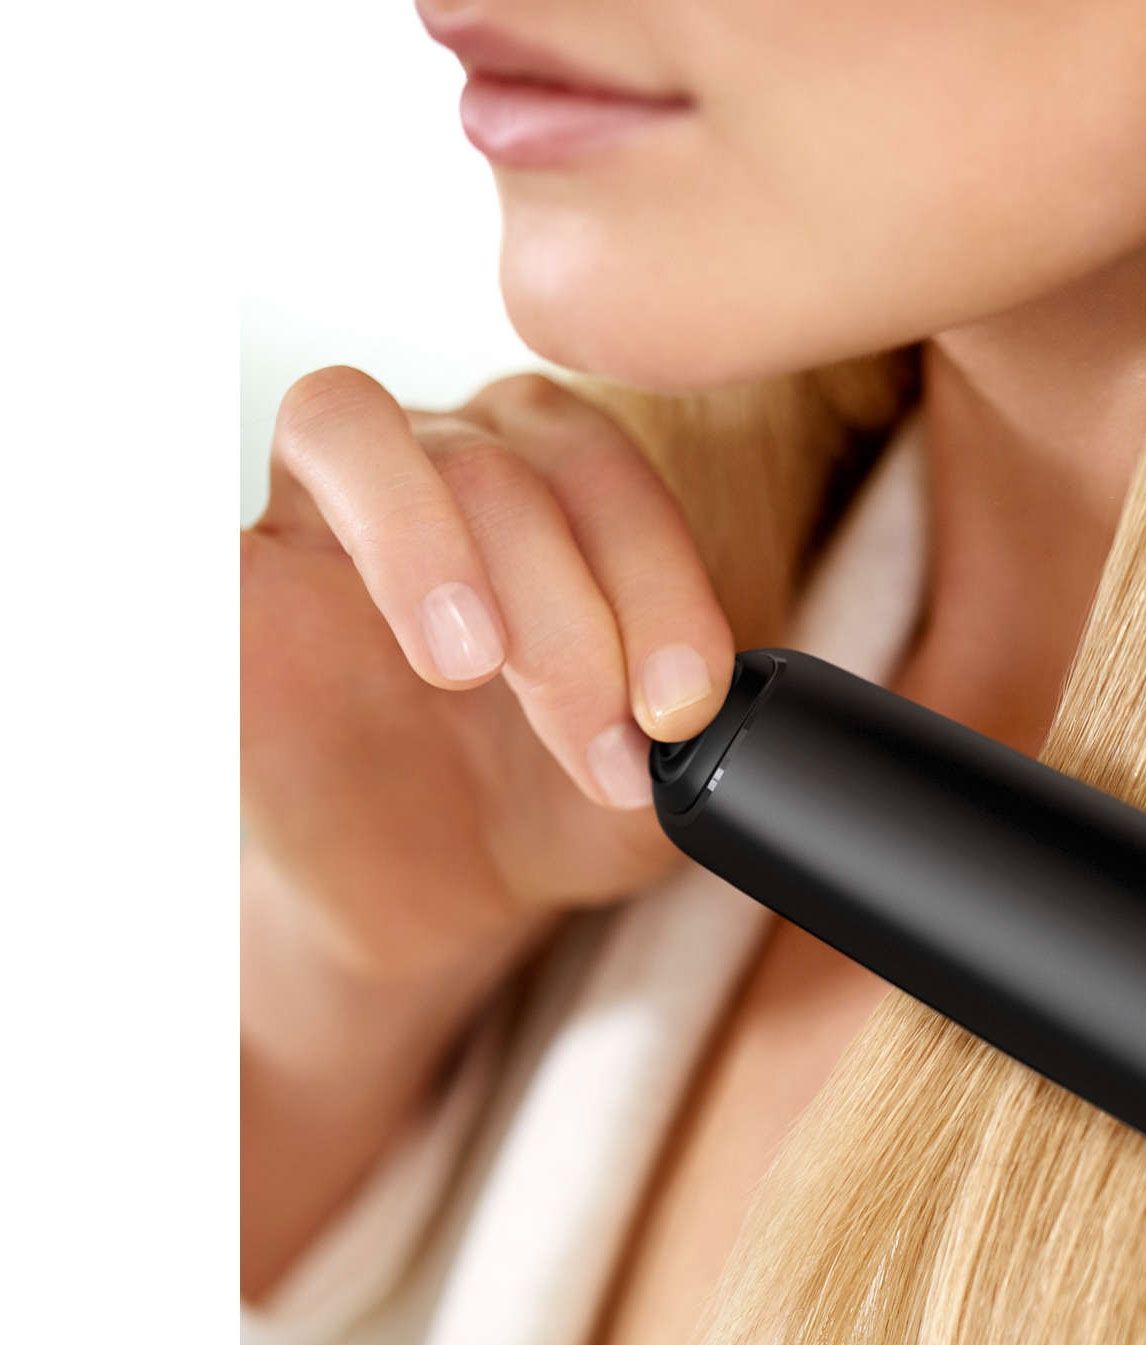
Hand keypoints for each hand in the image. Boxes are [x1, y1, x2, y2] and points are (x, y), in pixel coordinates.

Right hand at [243, 365, 733, 988]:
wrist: (438, 898)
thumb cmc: (552, 806)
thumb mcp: (659, 777)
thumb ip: (706, 730)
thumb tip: (731, 719)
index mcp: (550, 482)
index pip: (603, 462)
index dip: (654, 574)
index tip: (686, 706)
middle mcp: (432, 464)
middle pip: (498, 456)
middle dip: (570, 609)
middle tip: (600, 740)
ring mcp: (313, 515)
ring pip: (354, 424)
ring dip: (432, 547)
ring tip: (469, 667)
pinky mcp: (223, 590)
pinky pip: (194, 530)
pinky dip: (231, 552)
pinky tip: (286, 628)